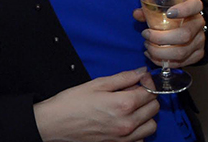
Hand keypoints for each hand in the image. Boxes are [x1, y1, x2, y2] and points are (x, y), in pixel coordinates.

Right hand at [32, 68, 159, 141]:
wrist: (54, 124)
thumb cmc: (72, 103)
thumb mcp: (98, 84)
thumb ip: (124, 78)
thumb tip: (141, 72)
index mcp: (123, 104)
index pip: (150, 92)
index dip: (147, 83)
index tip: (140, 80)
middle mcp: (127, 123)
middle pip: (154, 108)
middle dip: (148, 97)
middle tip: (135, 92)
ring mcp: (123, 138)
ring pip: (151, 126)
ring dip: (147, 116)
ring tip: (133, 108)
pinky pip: (140, 140)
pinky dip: (138, 131)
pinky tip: (126, 122)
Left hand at [134, 0, 206, 68]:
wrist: (188, 23)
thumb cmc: (175, 12)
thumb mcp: (165, 5)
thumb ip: (150, 9)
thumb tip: (137, 14)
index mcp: (194, 6)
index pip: (193, 6)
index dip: (182, 10)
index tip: (168, 13)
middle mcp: (199, 23)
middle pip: (185, 34)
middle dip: (161, 38)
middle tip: (146, 35)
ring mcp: (200, 40)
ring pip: (181, 52)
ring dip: (159, 52)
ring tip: (147, 46)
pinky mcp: (197, 54)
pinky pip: (180, 62)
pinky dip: (163, 61)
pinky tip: (152, 55)